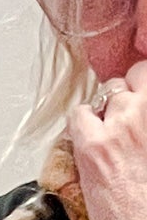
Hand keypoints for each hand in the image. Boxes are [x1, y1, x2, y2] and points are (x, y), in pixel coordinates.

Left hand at [71, 67, 146, 219]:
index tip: (141, 100)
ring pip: (108, 92)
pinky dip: (81, 123)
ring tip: (107, 132)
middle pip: (135, 75)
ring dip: (106, 108)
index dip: (145, 87)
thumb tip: (140, 123)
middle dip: (129, 92)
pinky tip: (88, 141)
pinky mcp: (94, 144)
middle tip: (125, 117)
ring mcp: (123, 122)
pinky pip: (79, 114)